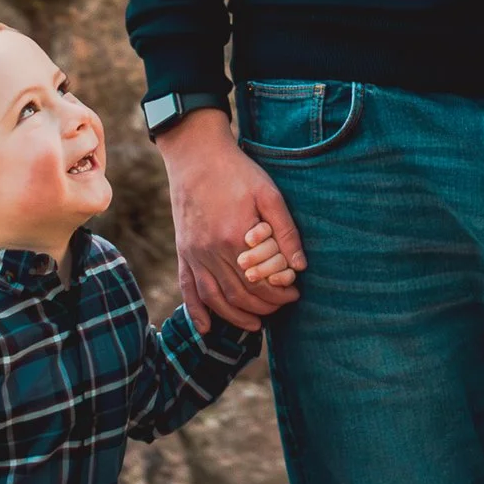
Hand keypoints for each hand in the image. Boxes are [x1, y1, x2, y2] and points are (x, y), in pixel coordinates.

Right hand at [158, 110, 305, 331]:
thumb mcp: (269, 194)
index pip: (260, 283)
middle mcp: (211, 251)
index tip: (295, 293)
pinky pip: (187, 287)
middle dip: (264, 307)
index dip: (279, 295)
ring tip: (255, 323)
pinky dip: (196, 311)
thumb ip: (286, 231)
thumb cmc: (237, 172)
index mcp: (234, 238)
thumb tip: (300, 266)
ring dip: (235, 316)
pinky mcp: (183, 251)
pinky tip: (206, 328)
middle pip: (239, 295)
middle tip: (282, 306)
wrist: (197, 155)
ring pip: (214, 298)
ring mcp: (193, 253)